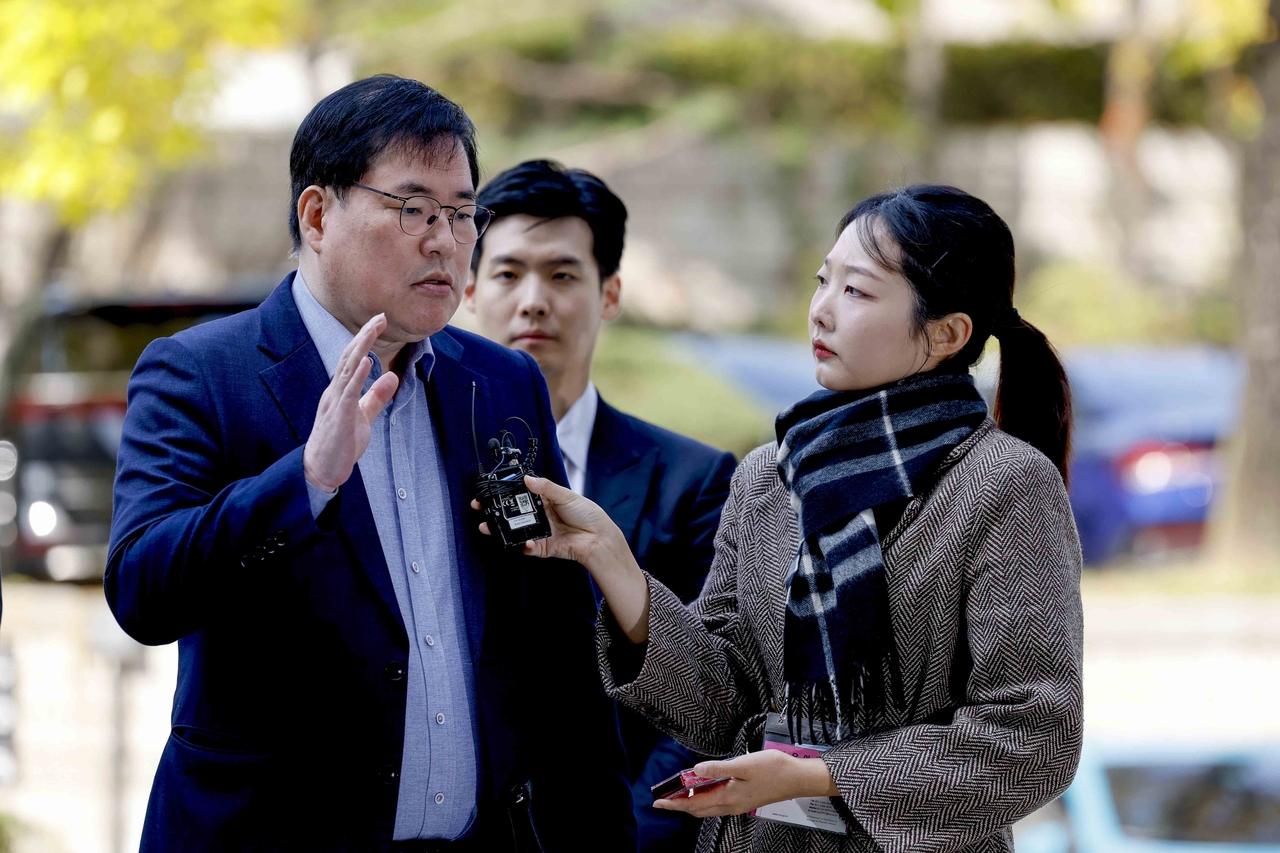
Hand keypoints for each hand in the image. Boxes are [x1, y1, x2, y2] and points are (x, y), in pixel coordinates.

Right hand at [302, 314, 399, 492]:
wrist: (321, 470)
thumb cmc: (340, 445)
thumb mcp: (363, 417)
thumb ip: (376, 397)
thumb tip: (392, 376)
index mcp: (340, 390)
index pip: (352, 358)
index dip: (365, 339)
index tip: (379, 321)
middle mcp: (335, 392)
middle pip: (349, 357)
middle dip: (365, 335)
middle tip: (380, 316)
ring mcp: (335, 404)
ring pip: (347, 369)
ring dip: (361, 348)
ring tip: (374, 329)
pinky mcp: (339, 418)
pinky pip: (348, 394)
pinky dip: (357, 376)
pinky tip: (366, 361)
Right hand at [470, 475, 624, 566]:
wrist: (599, 537)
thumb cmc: (587, 513)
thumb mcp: (566, 495)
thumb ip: (546, 488)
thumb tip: (527, 478)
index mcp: (544, 501)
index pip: (520, 496)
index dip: (504, 494)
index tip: (489, 492)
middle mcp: (539, 516)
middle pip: (513, 514)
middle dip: (495, 512)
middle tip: (480, 509)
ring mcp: (539, 532)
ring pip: (515, 531)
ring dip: (501, 530)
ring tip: (487, 527)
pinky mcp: (543, 548)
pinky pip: (528, 547)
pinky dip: (524, 546)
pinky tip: (524, 541)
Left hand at [652, 751, 838, 817]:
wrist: (798, 779)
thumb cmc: (774, 769)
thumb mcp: (743, 764)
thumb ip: (718, 768)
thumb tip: (695, 771)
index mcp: (728, 798)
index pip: (694, 804)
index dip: (674, 803)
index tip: (658, 802)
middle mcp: (731, 805)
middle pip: (698, 809)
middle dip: (679, 804)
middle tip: (664, 798)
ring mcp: (738, 805)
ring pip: (708, 807)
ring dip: (691, 802)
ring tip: (679, 794)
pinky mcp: (744, 801)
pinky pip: (718, 804)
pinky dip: (705, 799)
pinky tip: (704, 789)